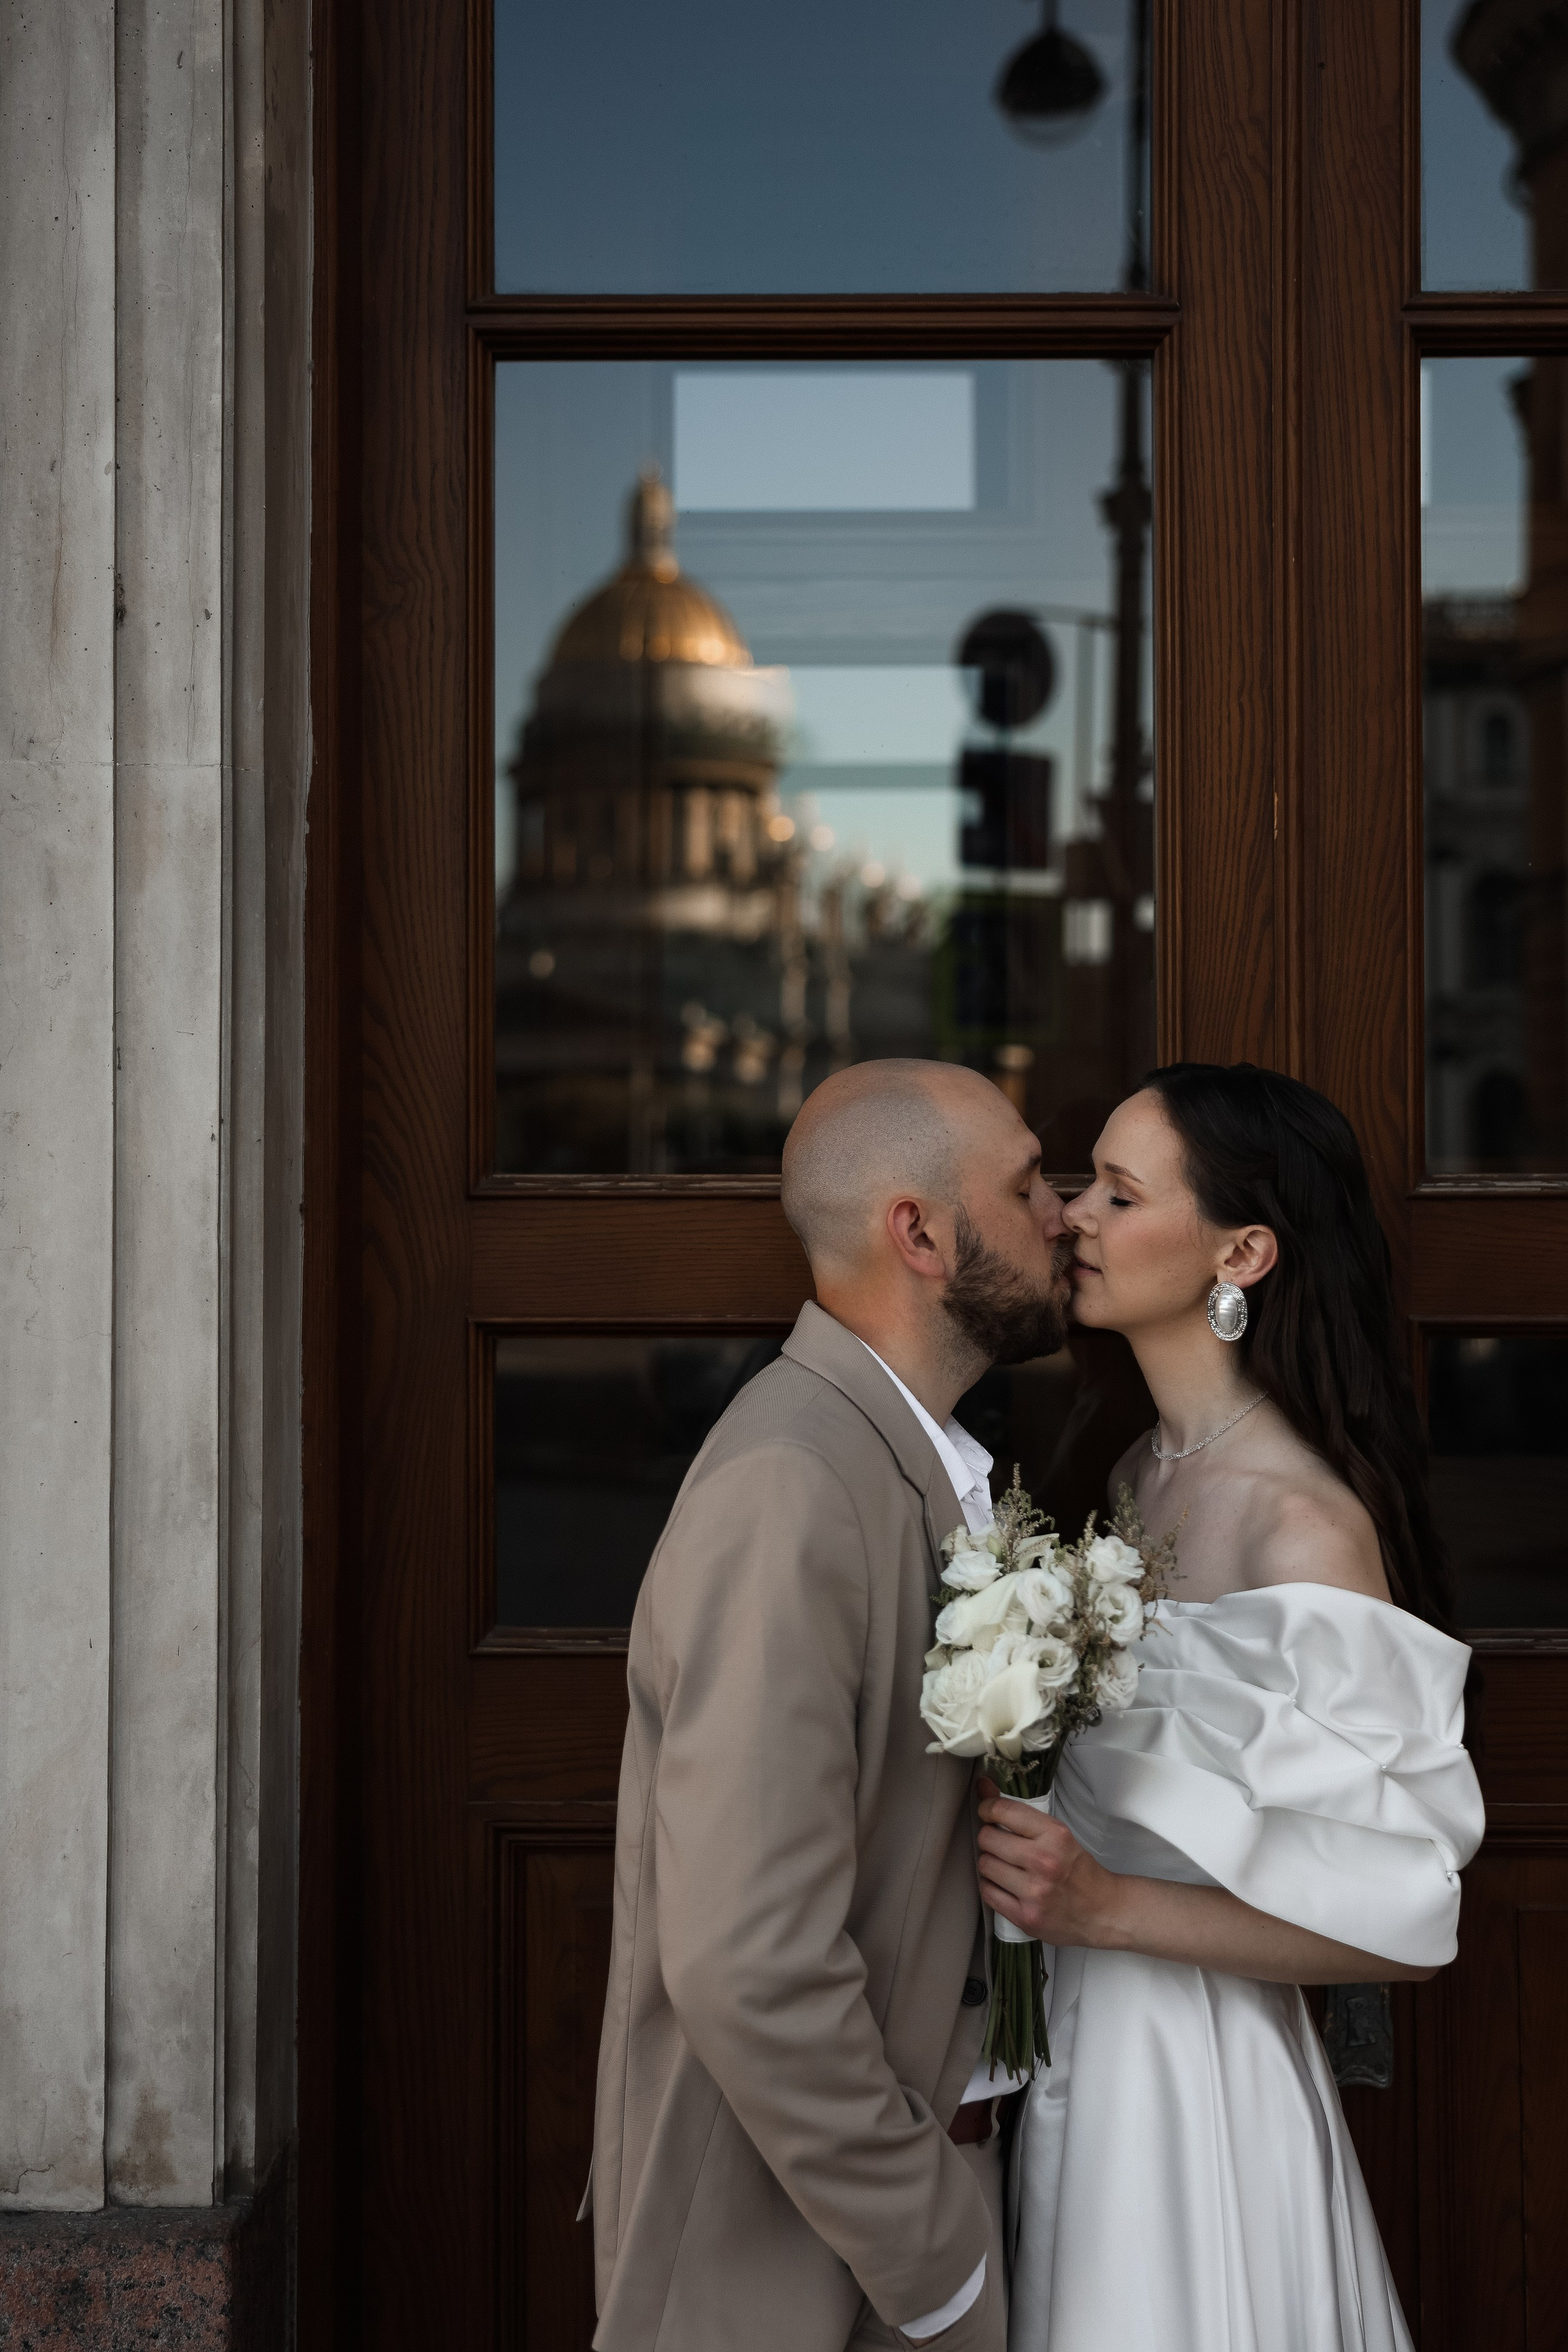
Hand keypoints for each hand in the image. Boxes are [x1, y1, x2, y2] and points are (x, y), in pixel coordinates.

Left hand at [975, 1778, 1127, 1949]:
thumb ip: (1019, 1812)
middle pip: (988, 1839)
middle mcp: (1044, 1862)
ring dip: (990, 1863)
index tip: (987, 1812)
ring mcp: (1034, 1892)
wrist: (1101, 1911)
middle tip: (999, 1843)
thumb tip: (982, 1786)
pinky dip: (992, 1887)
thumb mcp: (1057, 1834)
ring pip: (985, 1866)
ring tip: (1005, 1865)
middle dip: (989, 1838)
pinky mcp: (1025, 1917)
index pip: (1004, 1811)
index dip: (988, 1808)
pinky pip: (988, 1893)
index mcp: (1055, 1836)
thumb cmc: (1078, 1869)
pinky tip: (1005, 1885)